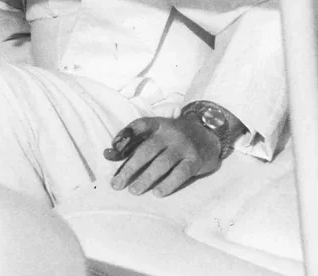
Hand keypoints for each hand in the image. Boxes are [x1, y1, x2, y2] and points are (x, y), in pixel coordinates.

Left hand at [105, 116, 220, 197]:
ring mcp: (184, 146)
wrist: (209, 133)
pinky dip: (168, 184)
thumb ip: (135, 143)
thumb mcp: (158, 133)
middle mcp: (171, 133)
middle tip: (117, 184)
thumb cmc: (175, 137)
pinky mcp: (196, 160)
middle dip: (130, 168)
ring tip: (134, 190)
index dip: (124, 137)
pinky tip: (158, 193)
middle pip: (147, 149)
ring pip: (163, 163)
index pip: (139, 126)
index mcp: (158, 124)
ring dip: (146, 178)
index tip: (109, 153)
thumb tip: (109, 154)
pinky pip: (181, 173)